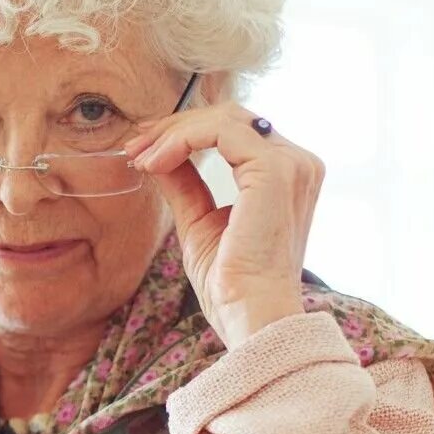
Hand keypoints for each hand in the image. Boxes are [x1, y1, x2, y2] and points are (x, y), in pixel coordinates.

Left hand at [123, 103, 321, 348]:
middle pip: (230, 118)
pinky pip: (221, 131)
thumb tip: (158, 157)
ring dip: (174, 132)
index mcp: (286, 176)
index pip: (236, 133)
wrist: (251, 315)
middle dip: (175, 128)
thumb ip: (186, 184)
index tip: (144, 150)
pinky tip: (155, 162)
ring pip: (224, 118)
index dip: (186, 134)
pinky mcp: (274, 170)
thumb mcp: (199, 222)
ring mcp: (291, 164)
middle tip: (135, 146)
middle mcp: (298, 163)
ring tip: (140, 156)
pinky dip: (181, 140)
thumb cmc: (231, 284)